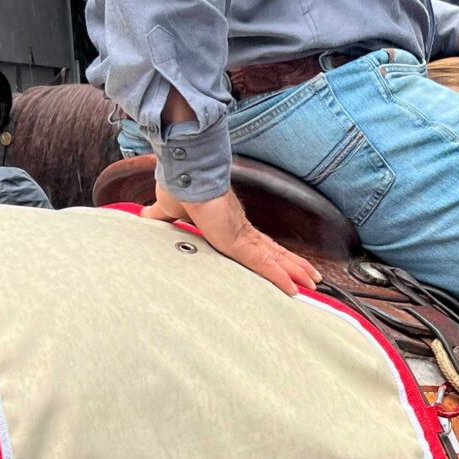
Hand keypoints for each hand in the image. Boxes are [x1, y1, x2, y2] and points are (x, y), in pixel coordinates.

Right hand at [142, 183, 320, 298]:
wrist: (183, 171)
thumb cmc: (178, 184)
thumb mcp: (167, 208)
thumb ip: (161, 217)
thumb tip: (145, 218)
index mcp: (227, 226)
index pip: (254, 245)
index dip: (269, 256)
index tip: (281, 264)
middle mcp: (239, 230)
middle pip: (271, 252)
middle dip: (292, 265)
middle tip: (311, 278)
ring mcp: (241, 234)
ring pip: (274, 258)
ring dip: (294, 271)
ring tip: (313, 282)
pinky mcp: (238, 240)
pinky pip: (263, 262)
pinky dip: (279, 275)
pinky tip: (293, 287)